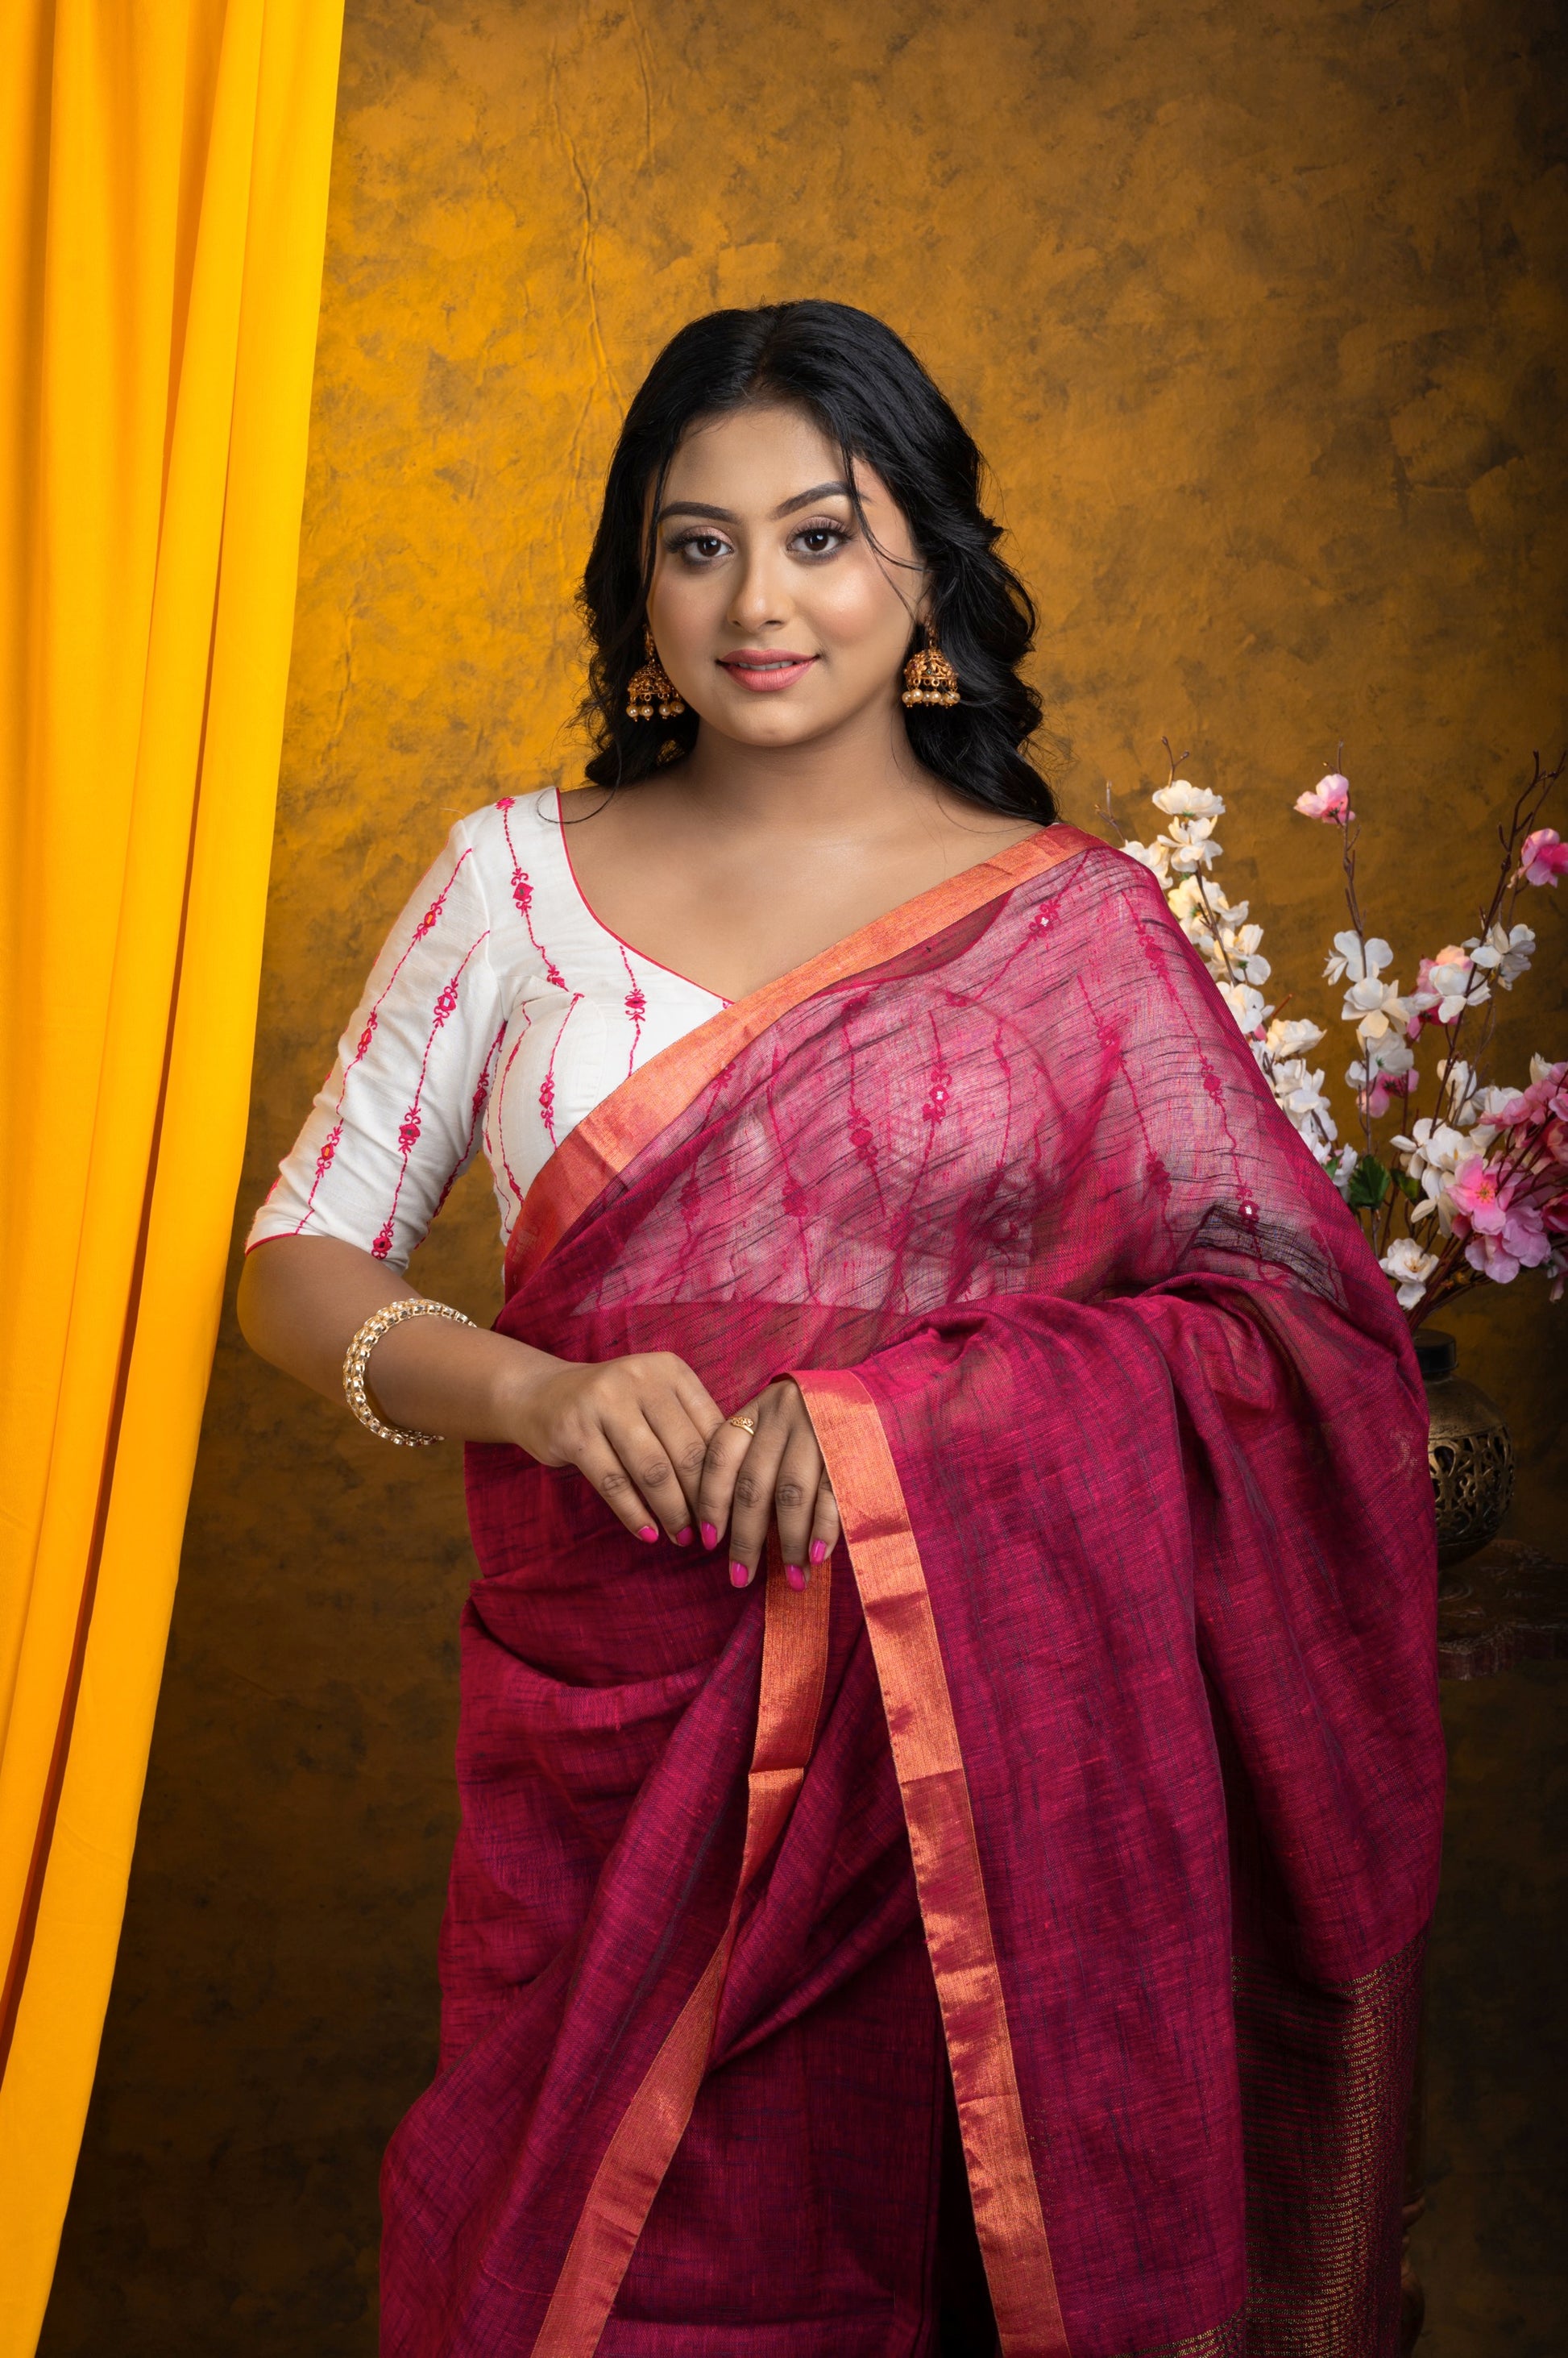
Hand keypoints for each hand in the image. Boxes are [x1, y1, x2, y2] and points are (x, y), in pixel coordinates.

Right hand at [506, 1350, 724, 1543]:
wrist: (541, 1394)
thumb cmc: (614, 1407)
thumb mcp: (655, 1402)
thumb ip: (689, 1430)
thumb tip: (731, 1488)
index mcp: (670, 1370)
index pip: (712, 1428)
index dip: (726, 1474)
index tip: (733, 1510)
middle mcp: (639, 1378)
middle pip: (685, 1452)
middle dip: (702, 1500)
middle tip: (710, 1533)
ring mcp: (603, 1402)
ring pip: (653, 1471)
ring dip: (672, 1512)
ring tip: (682, 1537)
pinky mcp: (574, 1432)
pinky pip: (613, 1484)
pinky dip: (635, 1515)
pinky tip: (648, 1534)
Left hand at [698, 1380, 839, 1592]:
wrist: (872, 1390)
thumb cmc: (812, 1420)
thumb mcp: (775, 1425)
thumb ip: (751, 1461)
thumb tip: (724, 1529)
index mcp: (757, 1411)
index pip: (720, 1458)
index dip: (711, 1503)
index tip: (708, 1542)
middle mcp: (783, 1416)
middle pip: (754, 1485)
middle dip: (746, 1539)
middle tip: (740, 1579)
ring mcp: (817, 1429)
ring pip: (791, 1494)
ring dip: (790, 1542)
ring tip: (791, 1579)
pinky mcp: (852, 1444)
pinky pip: (832, 1493)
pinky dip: (824, 1528)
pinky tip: (817, 1556)